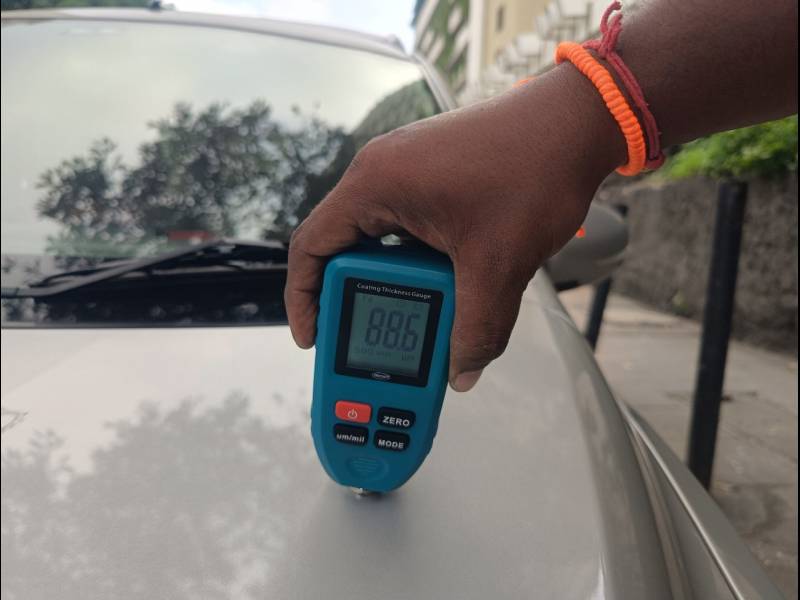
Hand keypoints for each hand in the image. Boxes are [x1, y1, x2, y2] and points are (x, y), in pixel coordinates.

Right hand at [285, 65, 624, 390]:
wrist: (577, 121)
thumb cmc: (534, 169)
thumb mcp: (498, 264)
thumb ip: (478, 328)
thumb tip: (463, 372)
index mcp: (376, 184)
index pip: (312, 248)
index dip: (303, 298)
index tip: (312, 338)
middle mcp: (382, 174)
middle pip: (345, 250)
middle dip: (358, 301)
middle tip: (371, 341)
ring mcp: (408, 172)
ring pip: (381, 243)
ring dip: (394, 285)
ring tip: (415, 321)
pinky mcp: (433, 177)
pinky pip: (408, 230)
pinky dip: (418, 265)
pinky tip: (445, 290)